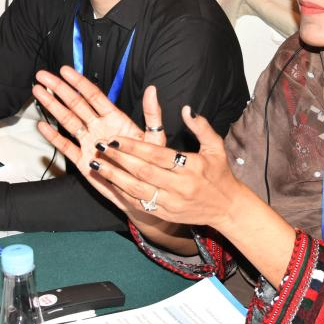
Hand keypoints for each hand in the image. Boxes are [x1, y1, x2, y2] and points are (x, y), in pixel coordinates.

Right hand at [33, 66, 165, 217]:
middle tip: (42, 76)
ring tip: (38, 92)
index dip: (79, 82)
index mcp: (115, 119)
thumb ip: (152, 114)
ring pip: (67, 121)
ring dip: (52, 106)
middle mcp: (99, 127)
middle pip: (75, 104)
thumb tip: (152, 89)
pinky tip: (42, 126)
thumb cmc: (151, 164)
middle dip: (59, 89)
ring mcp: (89, 143)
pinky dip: (54, 137)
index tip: (64, 70)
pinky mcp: (83, 161)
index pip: (93, 96)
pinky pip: (66, 146)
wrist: (144, 192)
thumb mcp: (155, 139)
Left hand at [89, 106, 241, 229]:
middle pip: (142, 172)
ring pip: (137, 190)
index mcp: (190, 167)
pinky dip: (122, 193)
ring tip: (96, 164)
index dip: (133, 147)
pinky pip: (139, 204)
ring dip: (114, 177)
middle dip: (119, 159)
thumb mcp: (215, 147)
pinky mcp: (165, 215)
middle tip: (99, 147)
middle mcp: (179, 186)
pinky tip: (108, 183)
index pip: (156, 155)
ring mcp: (171, 203)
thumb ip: (201, 127)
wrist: (227, 208)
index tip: (115, 138)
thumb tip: (186, 109)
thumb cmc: (220, 174)